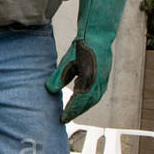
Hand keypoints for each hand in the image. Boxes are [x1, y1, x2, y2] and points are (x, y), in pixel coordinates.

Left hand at [46, 0, 125, 121]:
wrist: (98, 35)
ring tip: (72, 112)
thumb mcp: (67, 61)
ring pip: (93, 99)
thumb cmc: (81, 47)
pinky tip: (82, 101)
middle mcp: (98, 82)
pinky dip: (89, 100)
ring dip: (83, 107)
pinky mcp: (104, 77)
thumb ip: (58, 77)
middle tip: (65, 118)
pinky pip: (97, 93)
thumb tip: (49, 90)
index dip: (70, 112)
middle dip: (76, 112)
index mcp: (89, 80)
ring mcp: (103, 80)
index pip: (79, 102)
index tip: (61, 119)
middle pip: (87, 103)